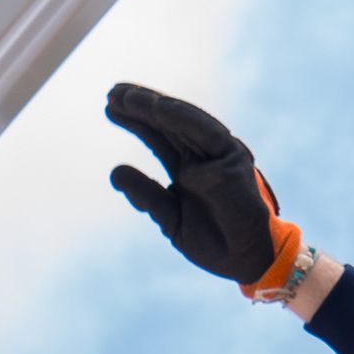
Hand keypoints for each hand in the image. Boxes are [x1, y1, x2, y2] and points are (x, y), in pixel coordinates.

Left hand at [105, 83, 302, 296]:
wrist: (244, 261)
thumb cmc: (213, 243)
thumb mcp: (170, 218)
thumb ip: (146, 195)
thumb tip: (114, 172)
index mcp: (188, 169)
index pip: (158, 136)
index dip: (135, 120)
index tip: (109, 108)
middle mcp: (203, 156)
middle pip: (167, 124)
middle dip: (140, 106)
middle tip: (111, 92)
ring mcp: (218, 154)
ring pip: (183, 122)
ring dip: (155, 106)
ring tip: (126, 96)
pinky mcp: (233, 158)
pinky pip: (205, 131)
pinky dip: (181, 117)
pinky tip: (157, 106)